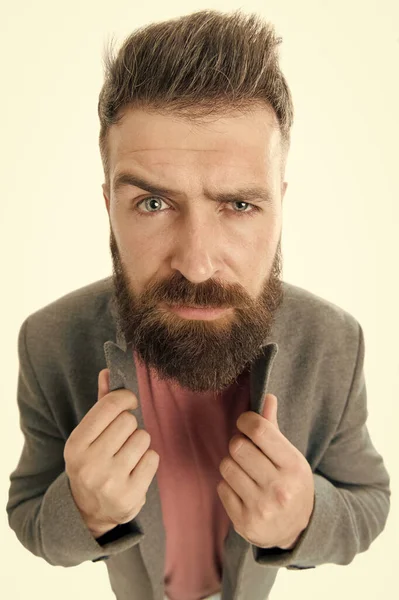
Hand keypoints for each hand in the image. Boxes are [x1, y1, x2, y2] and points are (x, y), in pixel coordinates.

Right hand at [64, 369, 159, 537]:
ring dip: (140, 443)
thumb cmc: (93, 462)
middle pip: (129, 421)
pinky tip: (135, 470)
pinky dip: (148, 461)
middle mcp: (89, 464)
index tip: (129, 402)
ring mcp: (109, 482)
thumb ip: (101, 403)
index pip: (110, 405)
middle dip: (130, 425)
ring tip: (128, 456)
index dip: (125, 398)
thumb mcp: (88, 435)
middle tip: (122, 439)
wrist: (89, 511)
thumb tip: (108, 372)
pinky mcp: (129, 496)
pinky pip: (153, 458)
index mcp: (75, 444)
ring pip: (143, 438)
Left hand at [217, 394, 313, 549]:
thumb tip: (267, 396)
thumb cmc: (290, 483)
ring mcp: (261, 507)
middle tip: (245, 451)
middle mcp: (279, 488)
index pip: (259, 430)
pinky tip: (243, 491)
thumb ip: (274, 427)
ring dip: (231, 465)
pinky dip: (228, 486)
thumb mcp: (290, 456)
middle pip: (237, 447)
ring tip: (244, 472)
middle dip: (238, 444)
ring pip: (226, 466)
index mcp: (294, 466)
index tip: (245, 423)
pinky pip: (221, 487)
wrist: (295, 531)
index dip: (246, 420)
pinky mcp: (244, 522)